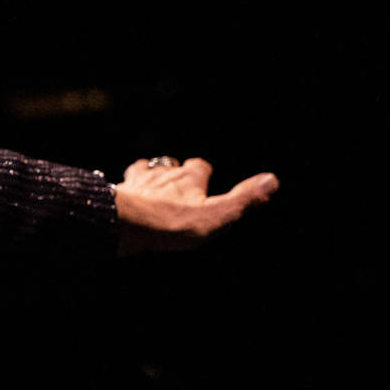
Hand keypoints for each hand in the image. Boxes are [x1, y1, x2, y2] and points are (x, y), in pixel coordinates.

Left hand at [114, 156, 277, 254]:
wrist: (126, 223)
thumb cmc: (173, 222)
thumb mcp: (217, 215)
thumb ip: (243, 199)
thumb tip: (273, 180)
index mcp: (189, 176)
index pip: (200, 165)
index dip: (202, 172)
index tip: (204, 176)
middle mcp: (164, 172)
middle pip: (171, 165)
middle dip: (175, 172)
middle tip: (178, 182)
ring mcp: (138, 180)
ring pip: (145, 169)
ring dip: (149, 175)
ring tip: (150, 186)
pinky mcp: (117, 191)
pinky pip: (121, 183)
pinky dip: (125, 186)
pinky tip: (124, 193)